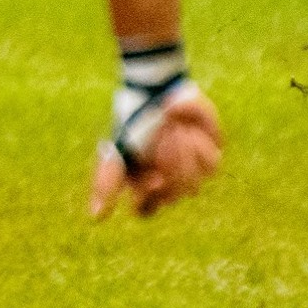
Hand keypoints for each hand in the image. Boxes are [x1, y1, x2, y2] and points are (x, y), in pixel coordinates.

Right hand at [90, 88, 222, 217]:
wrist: (155, 89)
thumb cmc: (131, 120)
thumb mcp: (115, 149)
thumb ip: (106, 182)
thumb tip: (95, 218)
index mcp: (142, 185)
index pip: (145, 210)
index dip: (150, 196)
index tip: (154, 177)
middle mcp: (168, 184)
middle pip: (175, 193)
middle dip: (168, 159)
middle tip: (161, 134)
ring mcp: (192, 173)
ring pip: (195, 181)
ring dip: (181, 148)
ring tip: (172, 127)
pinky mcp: (211, 156)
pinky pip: (210, 162)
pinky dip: (197, 140)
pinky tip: (187, 127)